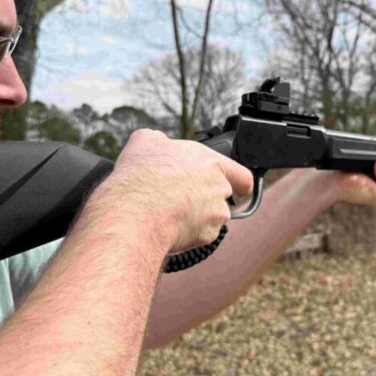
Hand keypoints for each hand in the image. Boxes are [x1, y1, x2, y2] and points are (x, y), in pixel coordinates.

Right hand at [93, 129, 252, 254]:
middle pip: (222, 196)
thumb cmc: (140, 177)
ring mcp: (216, 212)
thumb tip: (159, 142)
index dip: (241, 184)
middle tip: (182, 201)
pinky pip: (202, 235)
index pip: (241, 175)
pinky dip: (189, 234)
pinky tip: (169, 226)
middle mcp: (219, 186)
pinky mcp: (208, 234)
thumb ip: (160, 140)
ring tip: (169, 214)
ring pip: (212, 217)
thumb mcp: (144, 141)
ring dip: (198, 218)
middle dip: (206, 201)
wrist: (134, 212)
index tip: (240, 191)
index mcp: (209, 162)